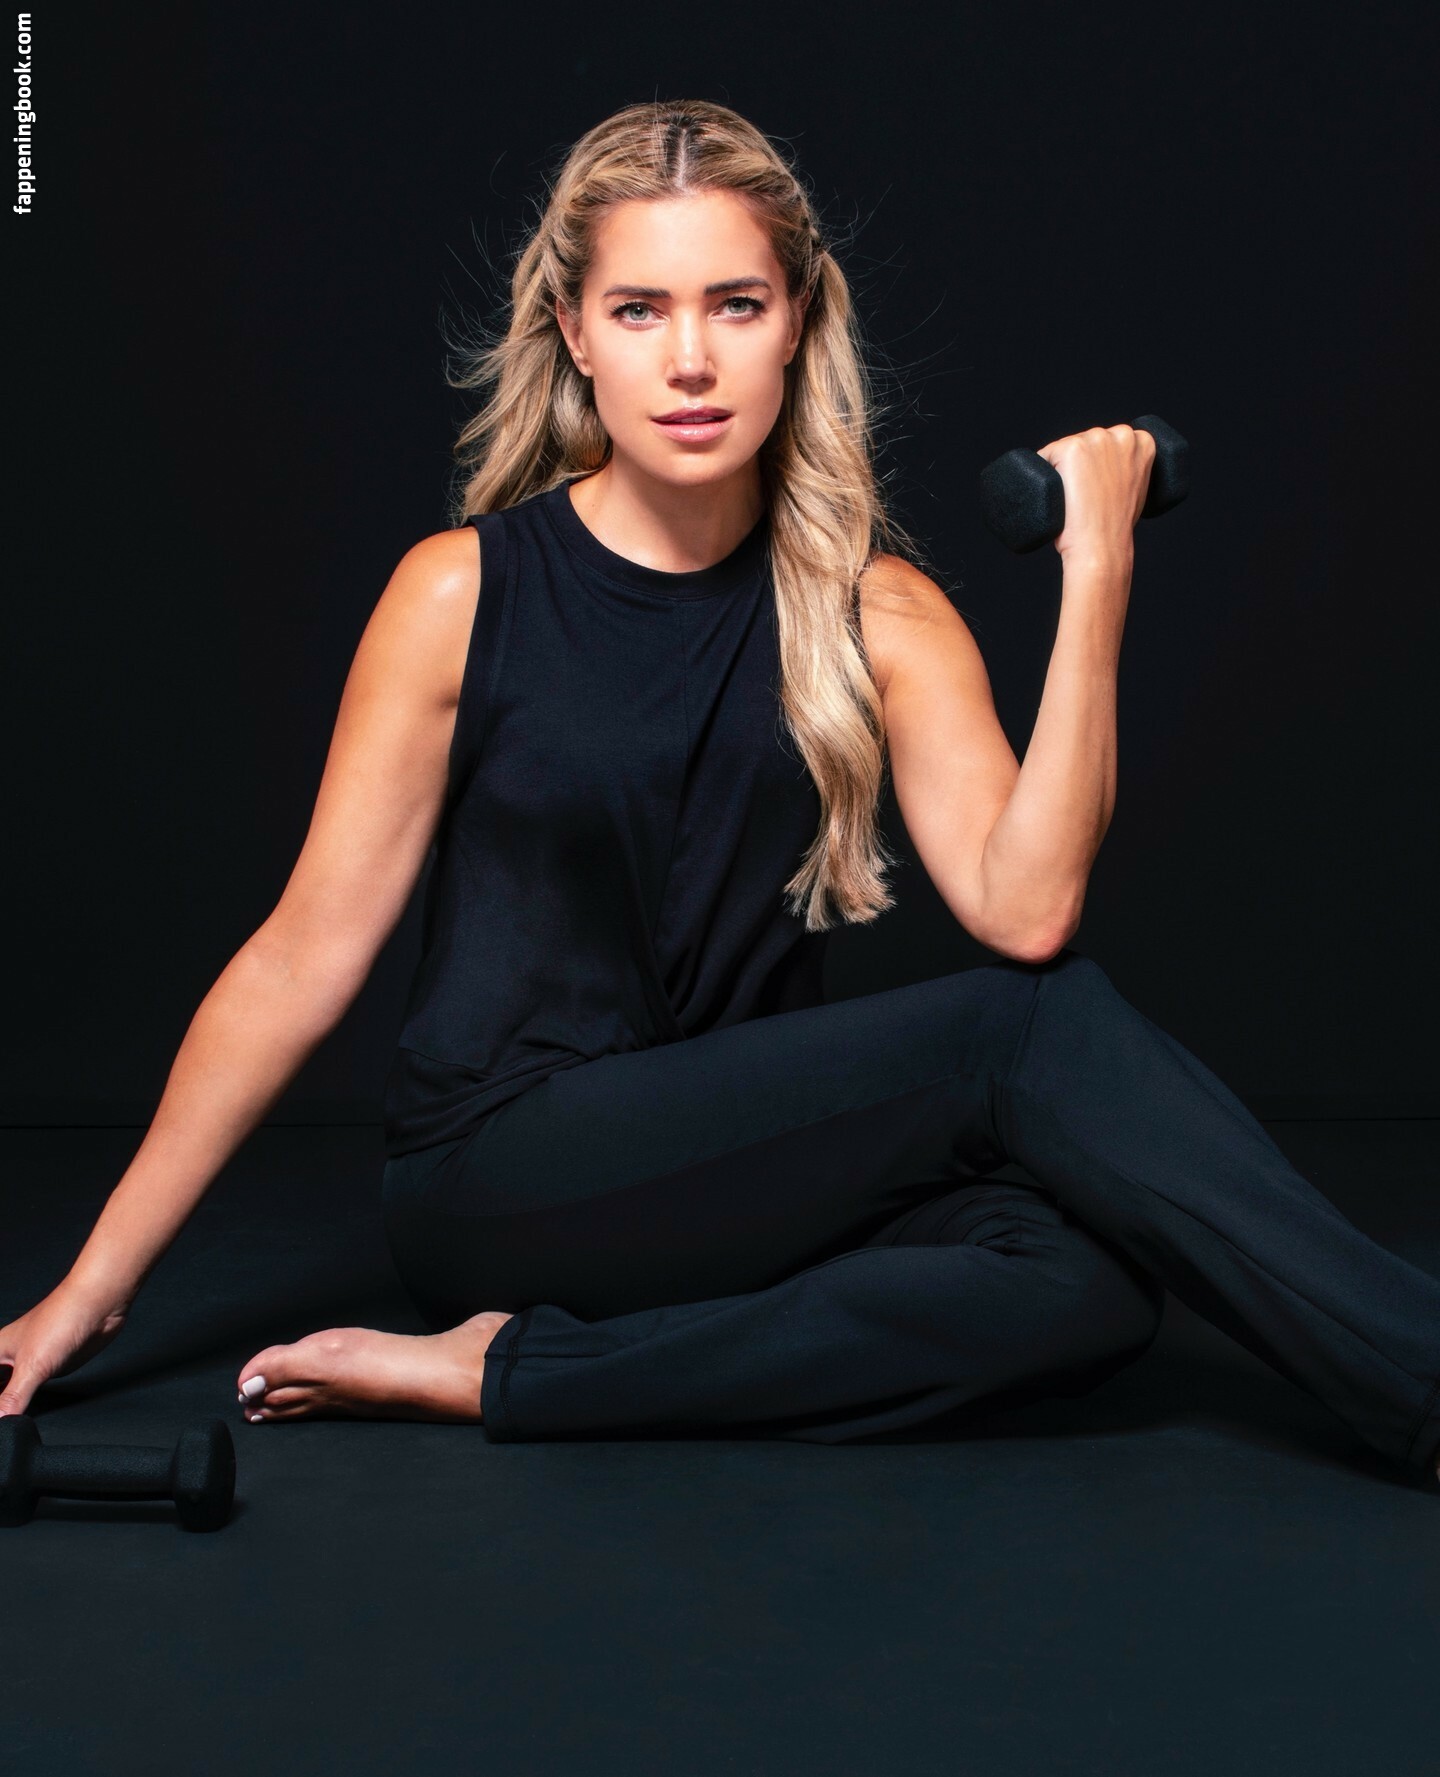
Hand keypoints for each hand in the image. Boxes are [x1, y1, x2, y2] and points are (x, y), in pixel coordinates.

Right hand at [0, 1278, 132, 1415]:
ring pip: (9, 1391)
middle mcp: (9, 1358)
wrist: (99, 1305)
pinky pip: (31, 1390)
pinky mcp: (49, 1367)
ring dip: (7, 1406)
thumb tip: (1, 1422)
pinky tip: (25, 1415)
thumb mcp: (32, 1365)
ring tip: (8, 1425)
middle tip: (3, 1424)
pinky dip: (25, 1403)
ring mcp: (29, 1363)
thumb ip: (14, 1397)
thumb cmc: (62, 1318)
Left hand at [1036, 423, 1156, 561]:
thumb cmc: (1115, 528)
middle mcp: (1121, 434)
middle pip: (1085, 442)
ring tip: (1074, 498)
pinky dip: (1042, 471)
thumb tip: (1109, 467)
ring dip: (1061, 470)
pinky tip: (1055, 491)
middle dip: (1078, 466)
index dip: (1097, 466)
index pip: (1107, 443)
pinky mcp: (1071, 448)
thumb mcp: (1136, 490)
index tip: (1098, 487)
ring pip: (1064, 449)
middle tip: (1086, 498)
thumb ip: (1127, 469)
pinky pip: (1045, 455)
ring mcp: (1096, 439)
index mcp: (1142, 441)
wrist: (1102, 547)